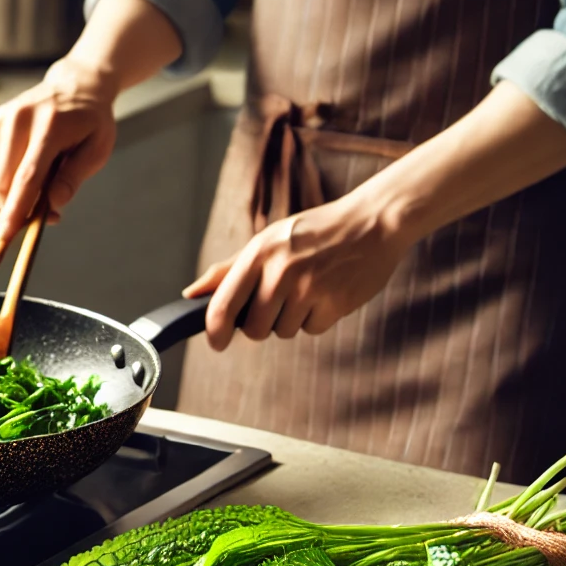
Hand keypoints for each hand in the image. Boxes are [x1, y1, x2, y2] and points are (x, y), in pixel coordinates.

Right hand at [0, 58, 118, 242]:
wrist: (74, 85)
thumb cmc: (90, 122)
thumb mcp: (98, 149)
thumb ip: (74, 177)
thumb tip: (54, 205)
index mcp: (50, 126)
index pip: (28, 176)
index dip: (16, 209)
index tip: (3, 235)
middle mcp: (19, 119)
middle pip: (6, 182)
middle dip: (19, 207)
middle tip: (45, 212)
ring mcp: (0, 119)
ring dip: (16, 191)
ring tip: (44, 174)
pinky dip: (8, 176)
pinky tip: (29, 160)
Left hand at [183, 191, 411, 350]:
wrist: (373, 222)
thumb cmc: (314, 232)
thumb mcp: (269, 240)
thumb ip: (229, 270)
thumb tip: (191, 295)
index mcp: (259, 254)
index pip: (223, 306)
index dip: (215, 332)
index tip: (217, 343)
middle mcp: (281, 272)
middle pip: (254, 329)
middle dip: (260, 326)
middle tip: (277, 303)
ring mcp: (309, 288)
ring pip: (284, 331)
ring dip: (291, 319)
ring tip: (308, 289)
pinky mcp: (336, 303)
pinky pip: (312, 329)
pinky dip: (317, 318)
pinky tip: (327, 292)